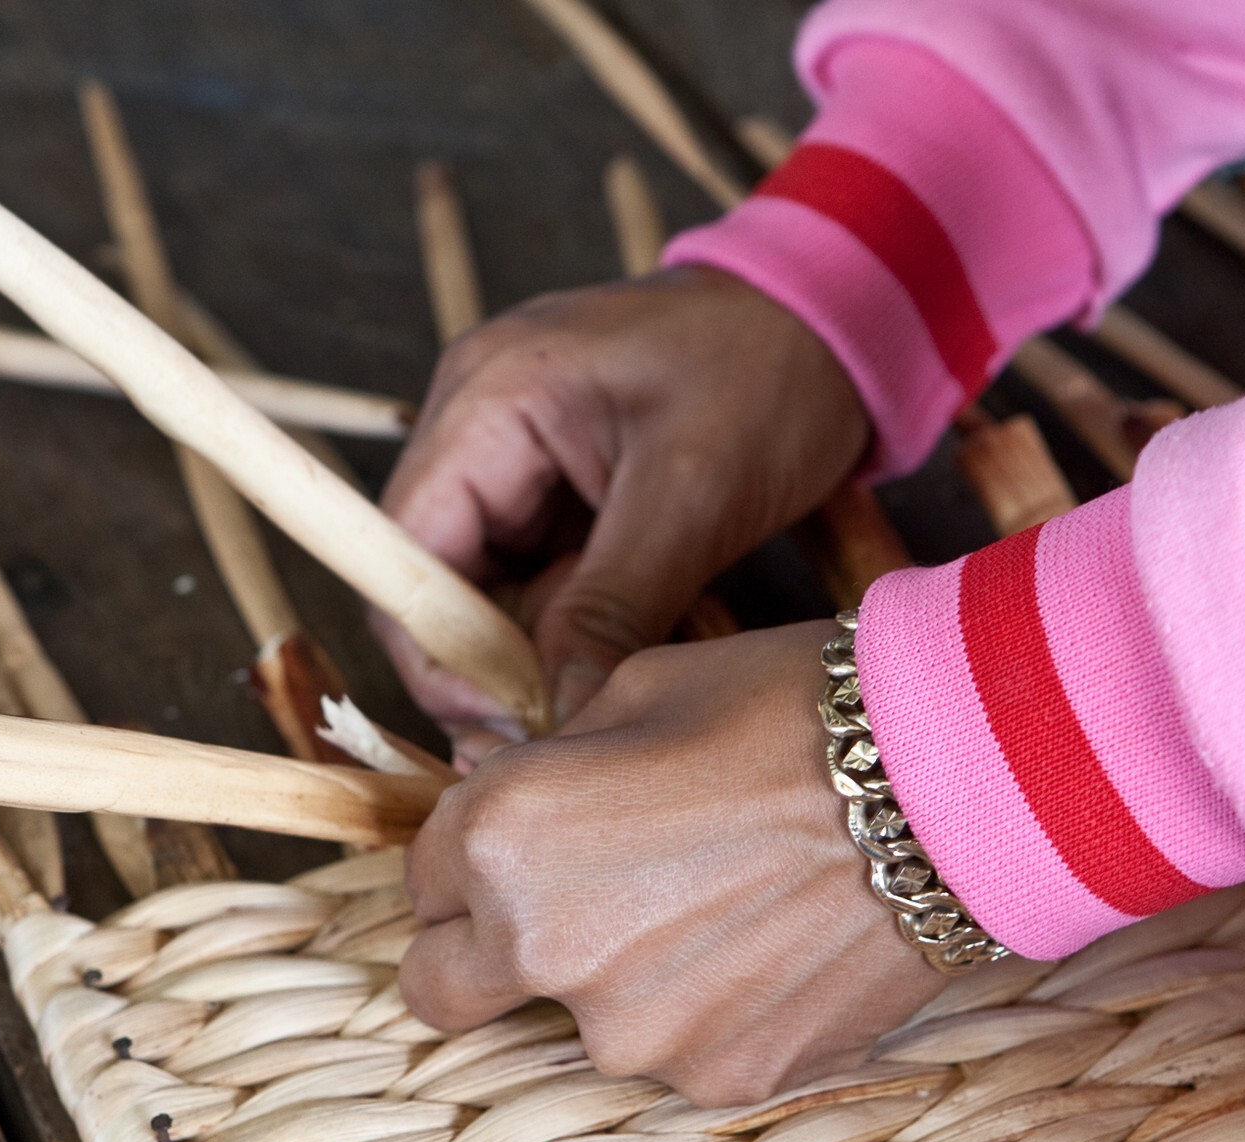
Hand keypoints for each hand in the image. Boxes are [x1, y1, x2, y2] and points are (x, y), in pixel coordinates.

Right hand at [377, 267, 868, 751]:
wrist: (838, 315)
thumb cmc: (772, 368)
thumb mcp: (693, 495)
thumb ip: (611, 608)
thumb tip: (558, 716)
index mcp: (489, 398)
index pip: (407, 559)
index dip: (439, 653)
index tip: (510, 717)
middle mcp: (477, 424)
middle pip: (437, 584)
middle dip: (495, 663)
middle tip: (565, 721)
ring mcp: (512, 456)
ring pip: (487, 594)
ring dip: (539, 651)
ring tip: (610, 683)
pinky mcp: (552, 487)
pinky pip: (533, 580)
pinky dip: (571, 627)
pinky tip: (624, 646)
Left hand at [398, 624, 943, 1105]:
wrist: (954, 775)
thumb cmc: (787, 707)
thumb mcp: (629, 693)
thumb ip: (541, 774)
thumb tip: (523, 816)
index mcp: (497, 839)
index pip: (418, 881)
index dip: (462, 860)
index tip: (518, 849)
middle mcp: (539, 950)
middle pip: (441, 990)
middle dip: (477, 952)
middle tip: (562, 910)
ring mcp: (631, 1033)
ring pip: (573, 1026)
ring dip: (612, 983)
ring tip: (718, 912)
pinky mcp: (722, 1079)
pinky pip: (678, 1052)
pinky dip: (706, 1014)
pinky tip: (774, 952)